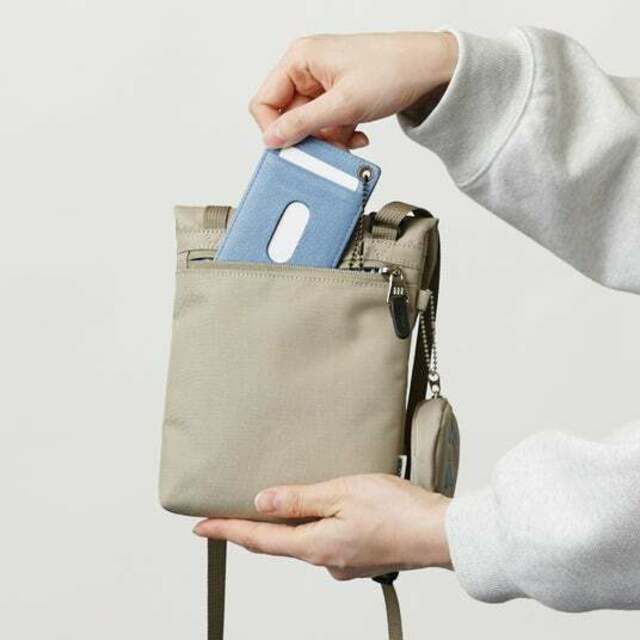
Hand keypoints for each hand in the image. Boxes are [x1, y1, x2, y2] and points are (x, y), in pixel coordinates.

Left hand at [193, 474, 451, 579]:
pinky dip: (316, 528)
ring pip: (305, 541)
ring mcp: (344, 563)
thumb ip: (299, 500)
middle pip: (279, 543)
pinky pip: (326, 543)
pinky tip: (327, 512)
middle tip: (232, 512)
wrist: (440, 534)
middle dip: (255, 528)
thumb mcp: (341, 494)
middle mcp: (325, 561)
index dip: (227, 531)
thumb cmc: (396, 510)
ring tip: (283, 502)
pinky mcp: (360, 558)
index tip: (200, 527)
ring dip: (291, 525)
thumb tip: (260, 503)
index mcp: (315, 546)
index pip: (259, 540)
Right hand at [249, 32, 457, 149]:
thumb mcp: (343, 104)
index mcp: (300, 60)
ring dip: (327, 140)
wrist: (430, 70)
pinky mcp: (339, 97)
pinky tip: (357, 136)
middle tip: (327, 149)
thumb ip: (302, 124)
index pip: (264, 102)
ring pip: (309, 126)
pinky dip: (340, 136)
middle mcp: (307, 70)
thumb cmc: (393, 70)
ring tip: (349, 140)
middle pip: (288, 118)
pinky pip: (327, 125)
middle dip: (308, 138)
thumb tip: (272, 139)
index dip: (274, 130)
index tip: (292, 149)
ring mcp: (323, 84)